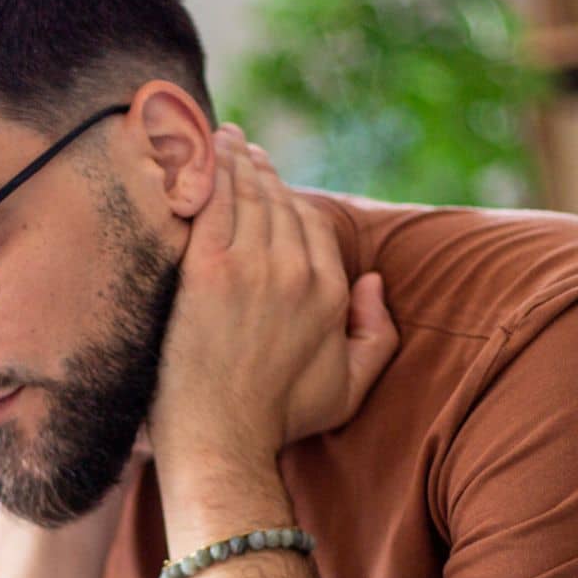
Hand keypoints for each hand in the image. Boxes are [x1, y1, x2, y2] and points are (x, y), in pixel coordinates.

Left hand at [152, 125, 398, 468]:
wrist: (222, 439)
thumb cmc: (280, 422)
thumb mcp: (350, 388)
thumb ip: (377, 335)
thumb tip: (372, 281)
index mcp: (331, 293)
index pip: (310, 224)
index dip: (287, 196)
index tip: (269, 178)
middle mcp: (297, 272)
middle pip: (278, 202)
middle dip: (258, 168)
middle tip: (239, 145)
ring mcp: (252, 268)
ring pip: (246, 195)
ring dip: (233, 159)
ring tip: (219, 138)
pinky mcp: (208, 270)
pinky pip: (212, 203)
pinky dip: (208, 171)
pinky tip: (200, 149)